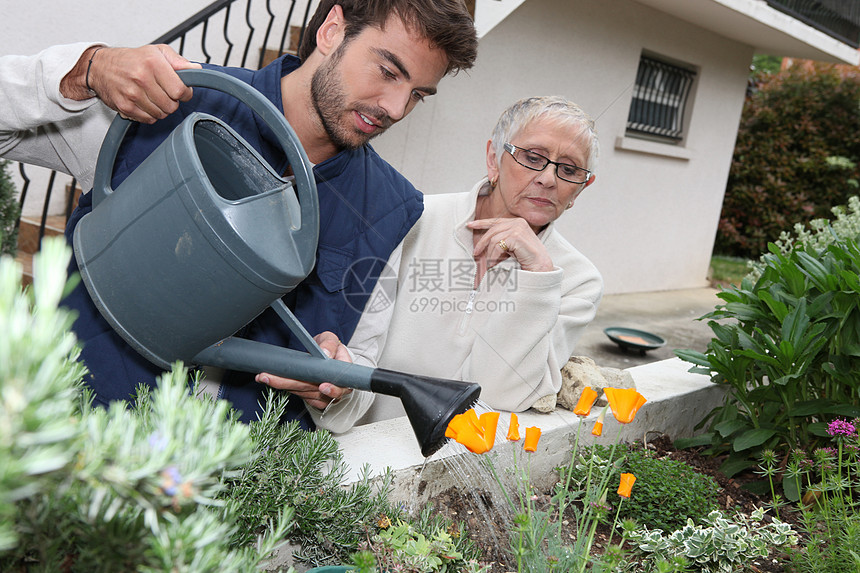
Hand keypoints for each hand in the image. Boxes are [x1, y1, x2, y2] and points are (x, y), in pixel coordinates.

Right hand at [61, 44, 200, 122]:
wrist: (100, 67)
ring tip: (153, 96)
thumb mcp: (156, 51)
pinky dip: (150, 114)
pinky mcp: (125, 107)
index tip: (182, 91)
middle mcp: (141, 78)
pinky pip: (149, 119)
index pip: (180, 90)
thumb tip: (196, 69)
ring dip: (161, 108)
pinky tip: (145, 102)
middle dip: (172, 101)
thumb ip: (178, 61)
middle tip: (165, 93)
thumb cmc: (130, 59)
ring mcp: (132, 94)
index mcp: (152, 63)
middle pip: (172, 105)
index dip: (185, 93)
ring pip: (162, 114)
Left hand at [255, 331, 352, 410]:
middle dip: (289, 383)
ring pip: (302, 393)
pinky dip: (285, 388)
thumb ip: (329, 344)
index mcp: (344, 375)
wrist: (327, 358)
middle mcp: (335, 389)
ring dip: (282, 385)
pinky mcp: (313, 399)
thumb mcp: (331, 339)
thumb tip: (326, 353)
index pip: (341, 386)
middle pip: (312, 390)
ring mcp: (323, 396)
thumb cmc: (330, 348)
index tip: (322, 386)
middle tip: (269, 377)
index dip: (332, 389)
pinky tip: (272, 381)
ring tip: (264, 376)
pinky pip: (299, 395)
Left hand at [468, 217, 553, 271]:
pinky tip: (494, 264)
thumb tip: (483, 243)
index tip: (469, 224)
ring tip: (489, 264)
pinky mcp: (516, 235)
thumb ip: (502, 240)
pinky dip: (493, 256)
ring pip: (493, 239)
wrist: (540, 266)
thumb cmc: (528, 258)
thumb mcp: (512, 246)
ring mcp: (517, 227)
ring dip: (489, 254)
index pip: (495, 221)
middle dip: (481, 243)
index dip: (481, 223)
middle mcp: (517, 222)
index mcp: (517, 222)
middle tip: (475, 253)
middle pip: (492, 230)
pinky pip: (497, 246)